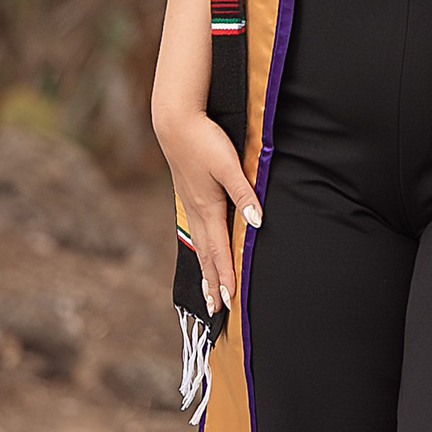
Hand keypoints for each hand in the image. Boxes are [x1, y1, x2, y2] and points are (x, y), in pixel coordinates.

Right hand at [155, 104, 256, 314]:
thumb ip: (244, 194)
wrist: (175, 122)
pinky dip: (200, 250)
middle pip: (206, 254)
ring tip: (207, 291)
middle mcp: (197, 211)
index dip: (224, 276)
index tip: (227, 300)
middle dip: (212, 282)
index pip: (219, 251)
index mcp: (209, 208)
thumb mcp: (228, 166)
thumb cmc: (203, 140)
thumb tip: (257, 223)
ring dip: (205, 269)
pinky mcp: (188, 195)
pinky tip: (202, 251)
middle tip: (215, 309)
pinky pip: (196, 231)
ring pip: (200, 245)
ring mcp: (190, 204)